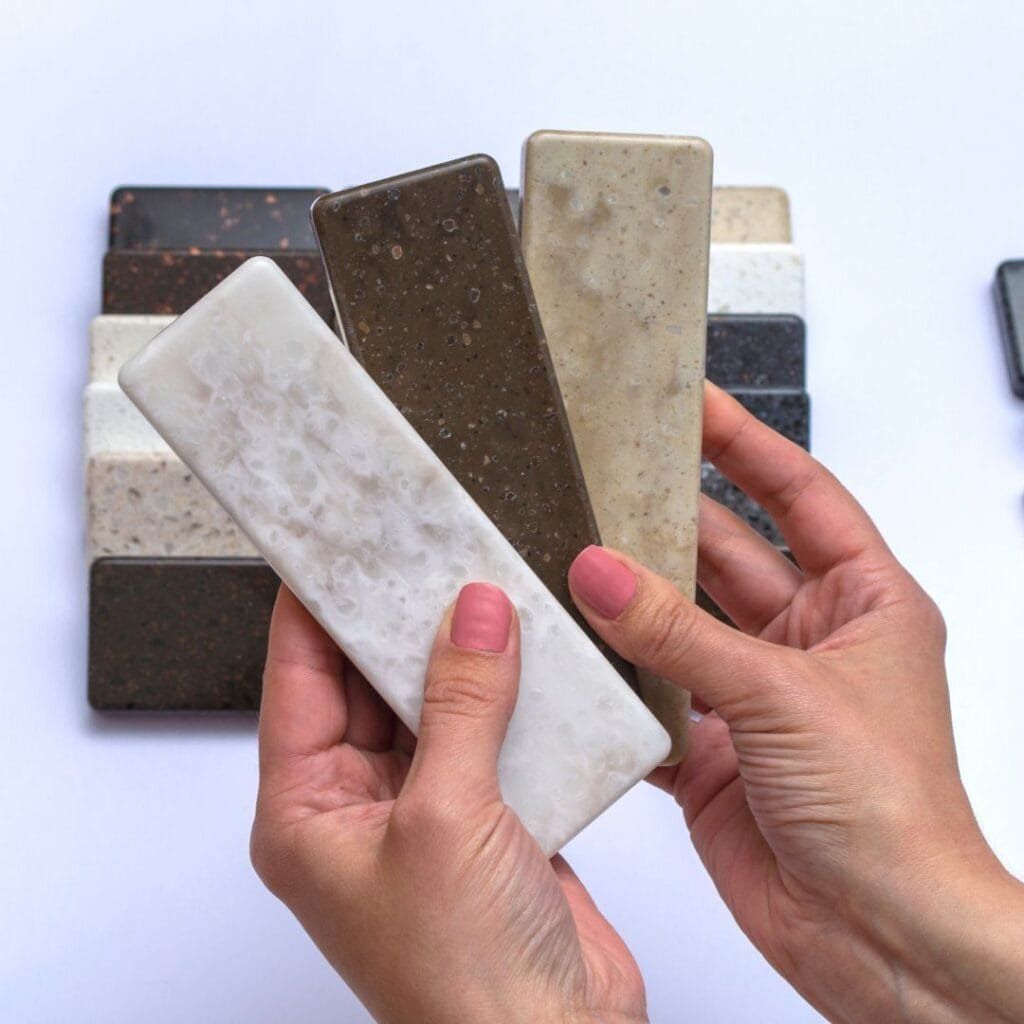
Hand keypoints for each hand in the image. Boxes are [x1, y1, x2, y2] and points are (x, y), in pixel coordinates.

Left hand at [250, 583, 646, 1023]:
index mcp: (307, 814)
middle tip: (423, 552)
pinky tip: (529, 653)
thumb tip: (473, 616)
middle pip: (366, 684)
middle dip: (397, 622)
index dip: (312, 608)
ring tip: (482, 588)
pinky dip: (510, 694)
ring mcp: (427, 811)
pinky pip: (489, 732)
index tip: (335, 545)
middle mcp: (360, 808)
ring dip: (460, 655)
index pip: (296, 681)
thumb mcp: (446, 819)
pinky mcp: (489, 816)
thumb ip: (462, 706)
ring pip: (433, 704)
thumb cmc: (463, 982)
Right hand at [566, 382, 1023, 1023]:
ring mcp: (755, 695)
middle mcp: (807, 642)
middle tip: (603, 477)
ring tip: (570, 555)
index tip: (693, 401)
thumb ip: (680, 634)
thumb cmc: (892, 815)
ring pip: (678, 625)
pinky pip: (652, 694)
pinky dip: (615, 678)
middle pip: (723, 554)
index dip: (745, 442)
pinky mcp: (713, 749)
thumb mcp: (782, 696)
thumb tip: (601, 573)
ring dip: (631, 601)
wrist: (879, 939)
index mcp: (862, 603)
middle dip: (665, 520)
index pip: (797, 494)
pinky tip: (575, 653)